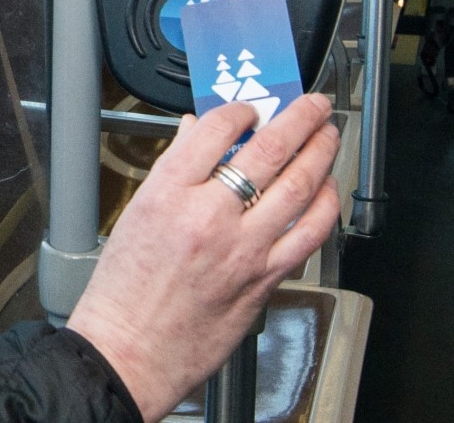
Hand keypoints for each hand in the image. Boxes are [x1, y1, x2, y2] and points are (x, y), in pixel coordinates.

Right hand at [66, 93, 340, 422]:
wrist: (130, 351)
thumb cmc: (125, 292)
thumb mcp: (136, 214)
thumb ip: (173, 168)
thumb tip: (197, 132)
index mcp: (168, 193)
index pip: (216, 128)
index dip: (241, 109)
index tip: (249, 108)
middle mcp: (208, 216)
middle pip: (268, 148)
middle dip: (299, 117)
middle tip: (312, 104)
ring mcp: (242, 248)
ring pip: (298, 185)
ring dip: (320, 151)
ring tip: (328, 134)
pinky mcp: (264, 278)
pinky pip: (308, 232)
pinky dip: (323, 204)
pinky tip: (326, 189)